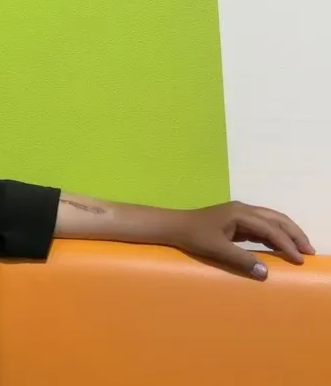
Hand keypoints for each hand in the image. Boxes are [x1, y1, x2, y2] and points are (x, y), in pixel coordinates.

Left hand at [169, 201, 314, 279]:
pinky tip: (282, 245)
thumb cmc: (193, 236)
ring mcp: (241, 213)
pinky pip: (263, 225)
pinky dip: (275, 234)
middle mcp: (244, 209)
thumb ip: (241, 260)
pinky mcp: (238, 220)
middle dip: (295, 234)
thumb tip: (266, 273)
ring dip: (287, 233)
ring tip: (301, 248)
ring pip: (272, 220)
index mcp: (241, 213)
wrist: (174, 225)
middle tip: (310, 251)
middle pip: (277, 219)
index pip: (271, 228)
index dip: (287, 243)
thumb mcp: (216, 249)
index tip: (300, 258)